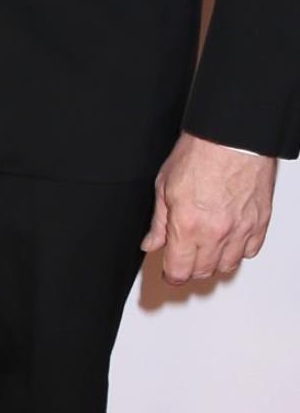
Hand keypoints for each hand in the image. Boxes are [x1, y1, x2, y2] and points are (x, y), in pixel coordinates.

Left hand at [141, 132, 276, 284]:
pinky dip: (238, 251)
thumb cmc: (200, 154)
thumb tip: (152, 243)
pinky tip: (227, 241)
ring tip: (203, 250)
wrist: (231, 138)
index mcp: (188, 225)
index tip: (168, 272)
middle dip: (189, 269)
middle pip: (203, 271)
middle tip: (182, 259)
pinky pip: (250, 251)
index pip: (179, 270)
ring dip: (213, 263)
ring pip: (227, 265)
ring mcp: (241, 229)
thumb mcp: (164, 186)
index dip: (171, 275)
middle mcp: (217, 232)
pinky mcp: (260, 222)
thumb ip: (159, 222)